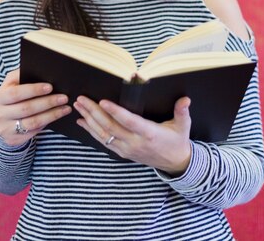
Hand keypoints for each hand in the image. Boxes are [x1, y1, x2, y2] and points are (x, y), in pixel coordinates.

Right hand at [0, 69, 71, 145]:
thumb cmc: (9, 97)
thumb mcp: (10, 85)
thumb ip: (20, 76)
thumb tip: (42, 71)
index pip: (16, 93)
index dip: (33, 90)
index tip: (50, 87)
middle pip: (26, 109)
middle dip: (47, 102)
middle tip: (64, 97)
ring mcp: (5, 129)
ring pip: (32, 123)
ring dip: (52, 115)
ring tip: (66, 108)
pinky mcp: (13, 140)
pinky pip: (33, 132)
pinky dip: (47, 123)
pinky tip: (57, 116)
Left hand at [74, 96, 191, 174]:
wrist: (175, 163)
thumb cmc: (178, 140)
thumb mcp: (183, 126)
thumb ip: (182, 112)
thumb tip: (185, 100)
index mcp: (149, 133)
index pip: (129, 121)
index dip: (115, 112)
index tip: (103, 101)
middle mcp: (135, 142)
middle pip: (110, 126)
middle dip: (93, 112)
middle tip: (81, 99)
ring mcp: (127, 149)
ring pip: (104, 134)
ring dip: (89, 120)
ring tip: (78, 106)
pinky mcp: (123, 152)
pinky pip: (104, 141)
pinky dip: (91, 131)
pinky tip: (82, 121)